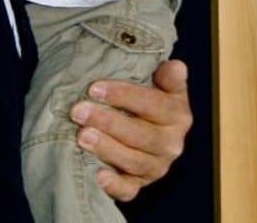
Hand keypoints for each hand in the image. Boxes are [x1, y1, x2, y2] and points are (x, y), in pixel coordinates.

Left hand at [69, 59, 192, 200]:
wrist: (141, 129)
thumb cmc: (145, 102)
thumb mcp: (160, 85)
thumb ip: (168, 76)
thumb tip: (176, 67)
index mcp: (178, 116)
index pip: (154, 105)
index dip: (124, 96)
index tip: (95, 88)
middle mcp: (171, 144)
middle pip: (142, 135)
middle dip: (108, 122)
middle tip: (79, 111)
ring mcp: (156, 167)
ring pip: (134, 161)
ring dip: (106, 148)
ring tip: (81, 136)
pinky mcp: (139, 184)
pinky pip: (129, 190)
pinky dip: (114, 185)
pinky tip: (98, 175)